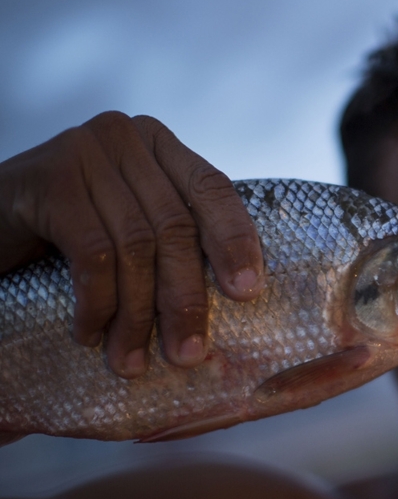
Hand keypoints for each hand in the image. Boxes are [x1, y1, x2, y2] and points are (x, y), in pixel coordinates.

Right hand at [0, 112, 263, 377]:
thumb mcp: (128, 226)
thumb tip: (240, 295)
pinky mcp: (48, 179)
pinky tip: (89, 334)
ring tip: (132, 360)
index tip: (249, 293)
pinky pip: (93, 254)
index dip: (236, 241)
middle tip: (188, 353)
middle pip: (175, 226)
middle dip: (184, 298)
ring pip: (136, 245)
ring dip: (138, 315)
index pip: (213, 190)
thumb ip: (172, 239)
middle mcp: (126, 138)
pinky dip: (97, 303)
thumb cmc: (63, 232)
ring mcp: (84, 151)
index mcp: (159, 146)